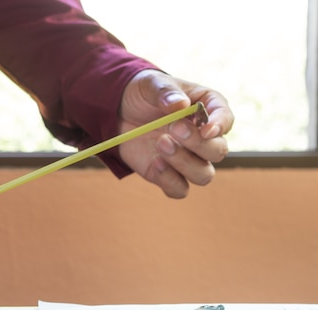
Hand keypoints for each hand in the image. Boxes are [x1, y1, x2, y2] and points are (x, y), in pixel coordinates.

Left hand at [118, 69, 233, 197]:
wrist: (119, 112)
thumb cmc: (143, 94)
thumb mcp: (151, 84)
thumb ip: (166, 92)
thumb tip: (179, 105)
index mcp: (208, 109)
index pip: (226, 119)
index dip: (220, 126)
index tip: (206, 128)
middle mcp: (203, 138)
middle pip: (218, 151)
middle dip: (198, 144)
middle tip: (172, 129)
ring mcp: (188, 159)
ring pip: (203, 175)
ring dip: (184, 163)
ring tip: (161, 143)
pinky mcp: (168, 175)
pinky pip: (179, 190)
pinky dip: (169, 180)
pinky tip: (155, 162)